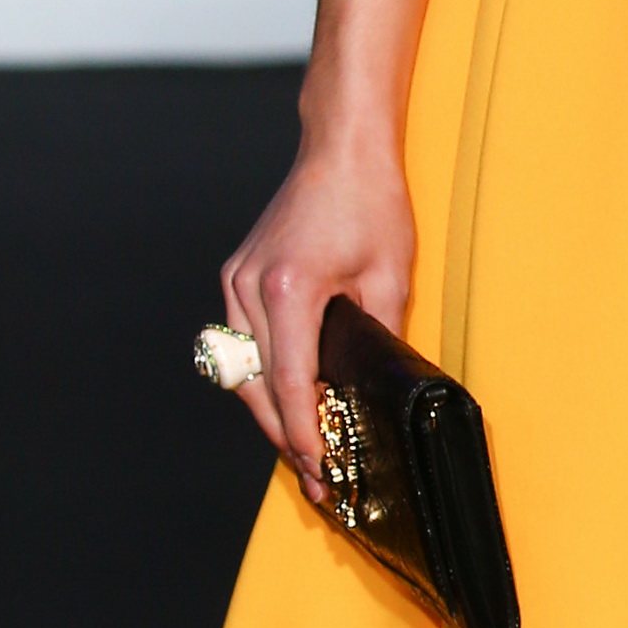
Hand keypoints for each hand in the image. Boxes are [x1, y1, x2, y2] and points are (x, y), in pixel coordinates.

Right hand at [220, 129, 417, 500]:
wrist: (341, 148)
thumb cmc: (371, 202)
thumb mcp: (391, 278)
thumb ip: (380, 340)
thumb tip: (377, 391)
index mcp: (289, 289)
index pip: (292, 384)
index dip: (306, 435)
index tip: (322, 471)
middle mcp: (249, 288)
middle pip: (257, 388)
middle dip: (285, 437)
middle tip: (317, 478)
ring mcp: (236, 280)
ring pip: (243, 371)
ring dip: (270, 412)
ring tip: (304, 448)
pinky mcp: (237, 275)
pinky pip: (242, 343)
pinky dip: (263, 378)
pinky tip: (289, 401)